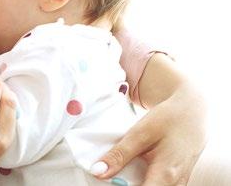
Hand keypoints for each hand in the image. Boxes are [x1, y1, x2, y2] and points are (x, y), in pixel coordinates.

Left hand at [92, 82, 206, 185]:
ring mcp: (177, 184)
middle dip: (124, 185)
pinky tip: (131, 170)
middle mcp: (174, 185)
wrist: (192, 111)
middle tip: (110, 175)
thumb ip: (119, 154)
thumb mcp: (140, 133)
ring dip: (133, 182)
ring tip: (119, 171)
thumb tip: (98, 171)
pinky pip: (157, 185)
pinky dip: (142, 180)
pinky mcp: (176, 180)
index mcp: (165, 176)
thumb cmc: (168, 119)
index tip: (106, 182)